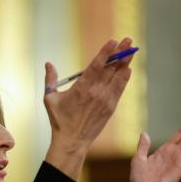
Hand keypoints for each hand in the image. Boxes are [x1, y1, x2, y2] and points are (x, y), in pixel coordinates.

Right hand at [44, 38, 134, 178]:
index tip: (113, 41)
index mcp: (81, 88)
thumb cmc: (59, 120)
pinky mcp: (110, 108)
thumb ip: (50, 79)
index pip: (96, 65)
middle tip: (128, 40)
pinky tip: (128, 69)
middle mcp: (95, 93)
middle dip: (120, 53)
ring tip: (132, 50)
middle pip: (110, 69)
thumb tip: (48, 63)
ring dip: (125, 63)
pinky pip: (119, 90)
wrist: (72, 141)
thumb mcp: (50, 99)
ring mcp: (105, 101)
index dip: (106, 52)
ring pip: (118, 78)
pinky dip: (124, 79)